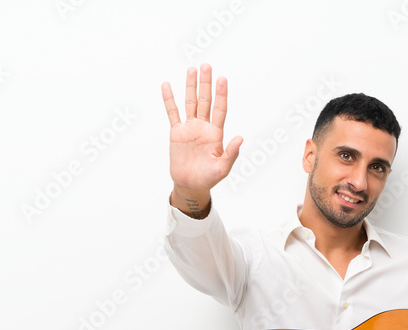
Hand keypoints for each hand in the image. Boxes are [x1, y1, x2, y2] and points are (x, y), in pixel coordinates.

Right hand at [161, 64, 243, 215]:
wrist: (191, 184)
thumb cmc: (208, 178)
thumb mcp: (223, 168)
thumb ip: (231, 153)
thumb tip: (240, 138)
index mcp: (216, 133)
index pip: (220, 109)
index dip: (221, 94)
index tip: (222, 79)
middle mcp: (203, 127)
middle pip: (205, 100)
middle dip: (206, 84)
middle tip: (207, 66)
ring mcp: (190, 128)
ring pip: (190, 102)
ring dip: (190, 86)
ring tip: (192, 69)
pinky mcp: (176, 132)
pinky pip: (172, 113)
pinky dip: (169, 100)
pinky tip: (167, 85)